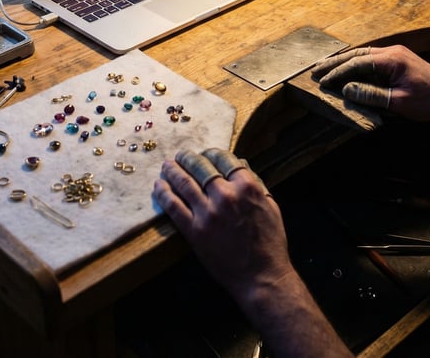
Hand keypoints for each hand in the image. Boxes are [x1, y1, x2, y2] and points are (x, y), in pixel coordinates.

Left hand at [152, 148, 293, 297]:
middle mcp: (226, 196)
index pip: (224, 159)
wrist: (261, 276)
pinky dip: (163, 193)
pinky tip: (159, 186)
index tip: (205, 153)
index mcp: (247, 187)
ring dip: (173, 170)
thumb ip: (255, 184)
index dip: (211, 153)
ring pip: (184, 182)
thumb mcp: (270, 206)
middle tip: (181, 156)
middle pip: (201, 166)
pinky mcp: (194, 230)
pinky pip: (173, 206)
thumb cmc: (269, 243)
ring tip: (167, 165)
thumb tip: (240, 164)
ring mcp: (208, 213)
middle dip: (188, 158)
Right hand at [311, 44, 429, 120]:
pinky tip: (347, 72)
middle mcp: (392, 52)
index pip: (357, 63)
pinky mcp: (398, 61)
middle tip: (315, 70)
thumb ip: (372, 95)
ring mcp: (396, 54)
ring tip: (325, 69)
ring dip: (344, 63)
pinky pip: (372, 61)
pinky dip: (356, 66)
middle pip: (357, 55)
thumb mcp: (399, 102)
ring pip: (363, 56)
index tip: (323, 82)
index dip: (338, 73)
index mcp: (392, 59)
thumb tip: (347, 90)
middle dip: (335, 63)